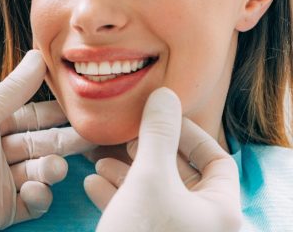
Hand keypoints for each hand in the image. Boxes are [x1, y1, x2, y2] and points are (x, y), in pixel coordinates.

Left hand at [0, 50, 92, 231]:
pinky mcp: (4, 209)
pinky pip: (33, 203)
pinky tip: (36, 190)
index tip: (81, 108)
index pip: (31, 116)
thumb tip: (38, 55)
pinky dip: (40, 196)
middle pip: (41, 144)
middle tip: (89, 138)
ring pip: (40, 172)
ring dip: (51, 169)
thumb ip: (13, 89)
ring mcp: (2, 181)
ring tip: (52, 168)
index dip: (55, 113)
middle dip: (64, 141)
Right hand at [85, 88, 241, 231]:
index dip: (187, 134)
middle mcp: (203, 226)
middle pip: (182, 176)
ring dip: (126, 173)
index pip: (217, 160)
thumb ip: (157, 134)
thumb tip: (163, 95)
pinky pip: (138, 214)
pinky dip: (117, 196)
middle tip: (125, 138)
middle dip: (148, 152)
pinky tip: (93, 182)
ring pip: (155, 195)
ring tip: (100, 158)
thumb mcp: (148, 178)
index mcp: (221, 212)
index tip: (157, 118)